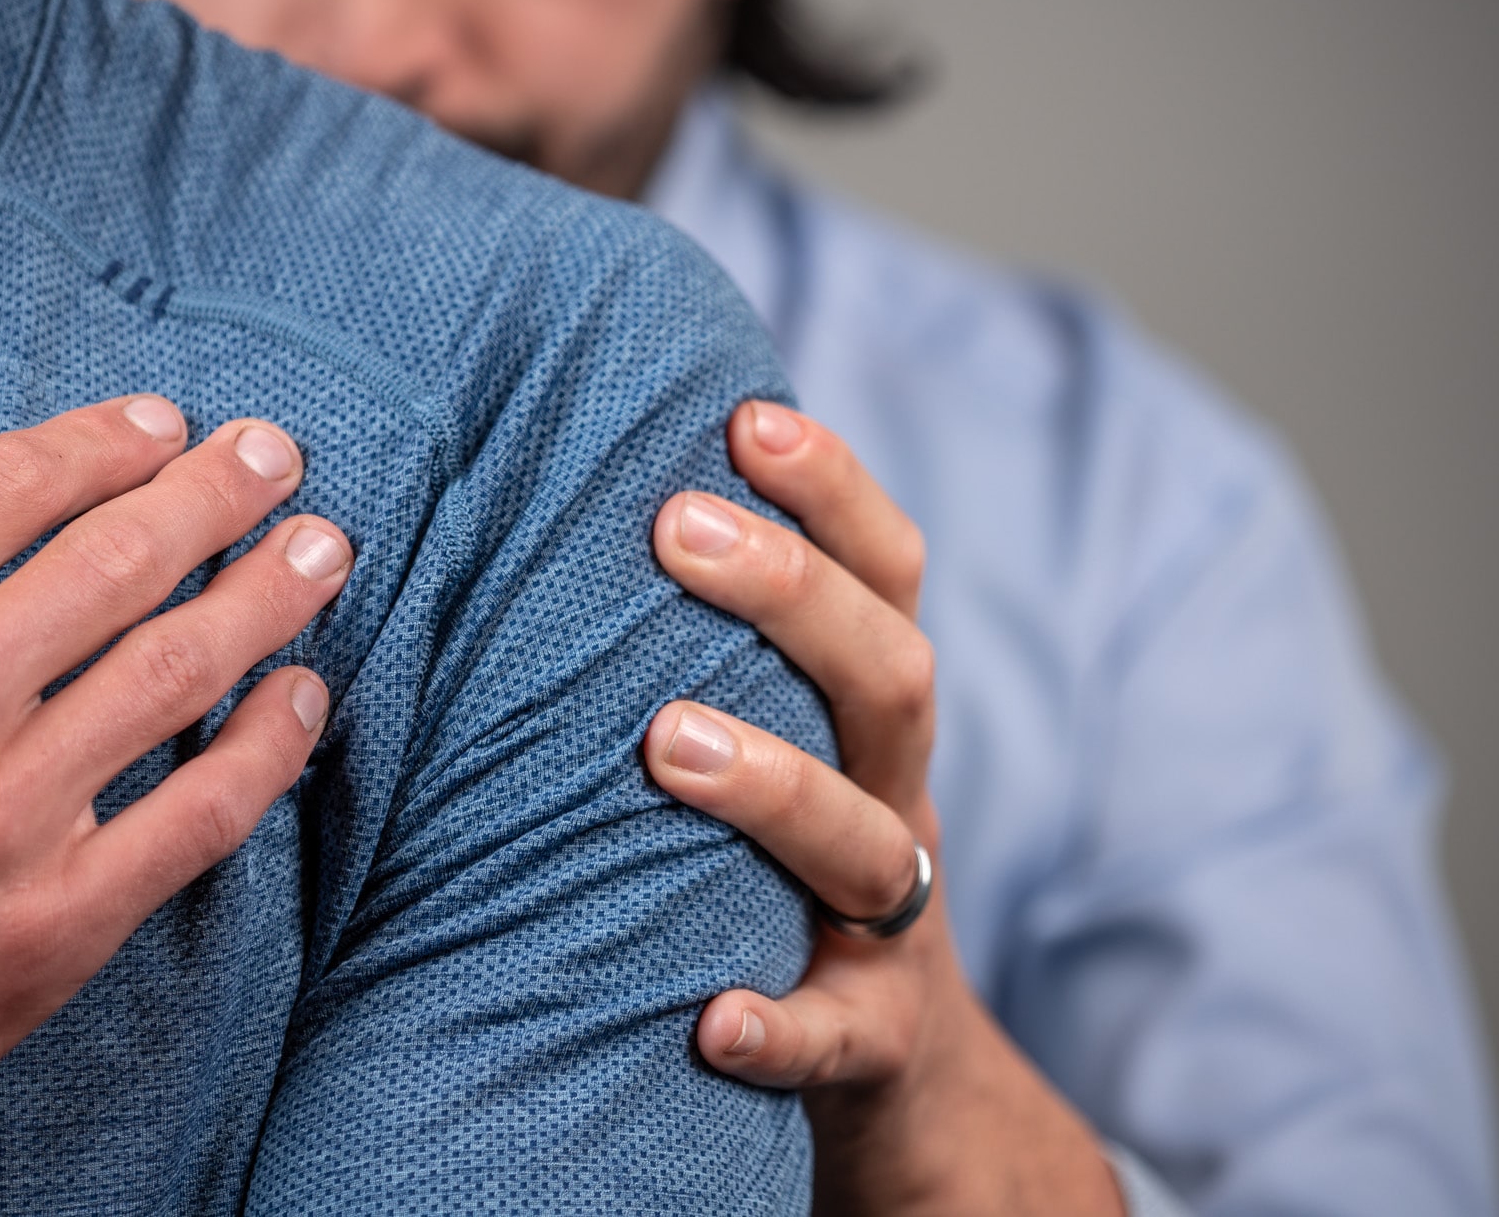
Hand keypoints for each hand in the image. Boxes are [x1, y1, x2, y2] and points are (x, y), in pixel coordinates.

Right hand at [0, 398, 351, 1213]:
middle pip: (120, 557)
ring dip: (267, 594)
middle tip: (278, 455)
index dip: (104, 442)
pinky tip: (306, 699)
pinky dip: (268, 750)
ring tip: (325, 550)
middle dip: (217, 491)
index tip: (163, 423)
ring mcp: (3, 815)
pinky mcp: (48, 927)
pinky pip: (195, 818)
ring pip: (178, 669)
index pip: (12, 486)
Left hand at [645, 402, 1121, 1215]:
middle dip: (795, 596)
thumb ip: (719, 661)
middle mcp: (898, 805)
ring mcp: (894, 933)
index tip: (743, 417)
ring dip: (778, 785)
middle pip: (891, 681)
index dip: (833, 495)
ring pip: (868, 849)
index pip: (888, 581)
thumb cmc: (787, 882)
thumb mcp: (784, 756)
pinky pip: (839, 1040)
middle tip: (675, 528)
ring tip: (666, 741)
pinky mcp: (874, 1047)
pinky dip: (782, 1027)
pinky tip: (711, 1019)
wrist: (906, 1082)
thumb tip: (592, 514)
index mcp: (870, 726)